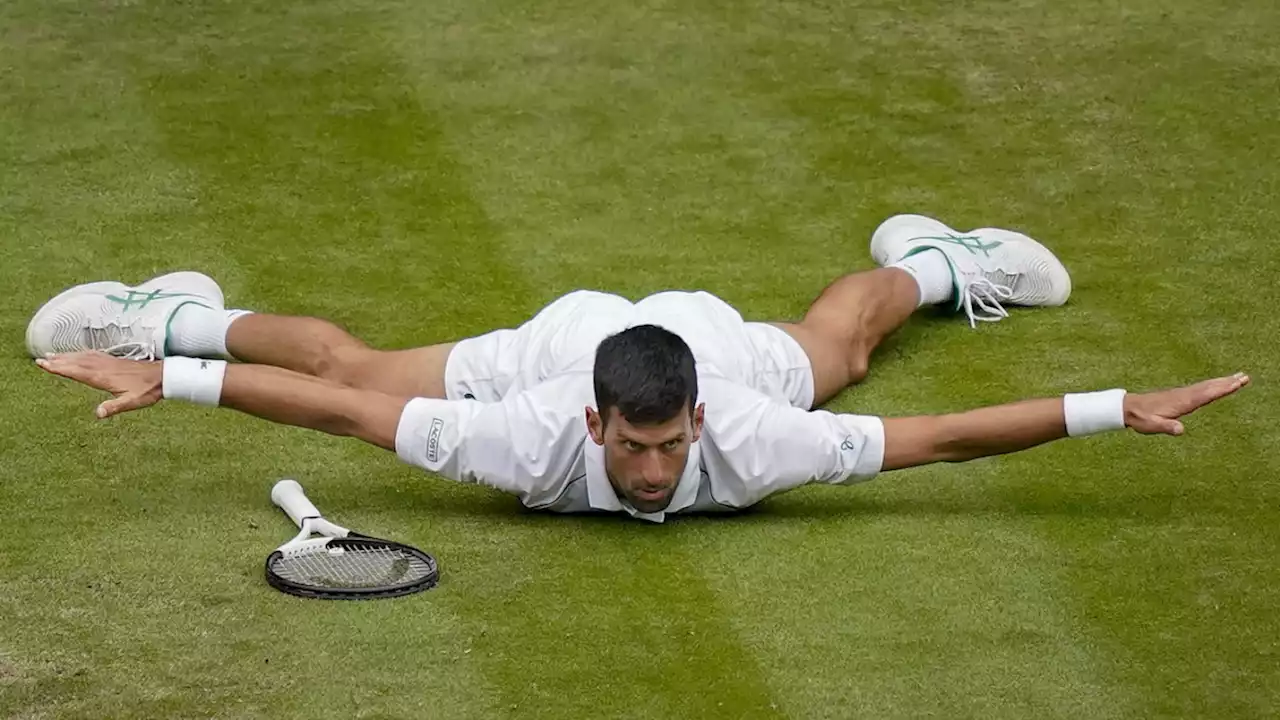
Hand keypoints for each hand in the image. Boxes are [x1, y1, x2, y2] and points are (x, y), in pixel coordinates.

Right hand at [36, 351, 163, 418]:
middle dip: (57, 361)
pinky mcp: (114, 360)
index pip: (76, 371)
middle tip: (40, 359)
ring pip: (83, 357)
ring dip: (67, 356)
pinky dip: (80, 354)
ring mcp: (108, 362)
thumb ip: (115, 407)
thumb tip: (98, 413)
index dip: (59, 368)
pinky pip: (92, 355)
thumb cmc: (147, 391)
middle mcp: (103, 367)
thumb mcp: (132, 402)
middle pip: (75, 362)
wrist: (163, 376)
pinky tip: (77, 354)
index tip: (44, 364)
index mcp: (103, 377)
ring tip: (52, 355)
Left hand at [1124, 372, 1250, 435]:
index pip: (1206, 395)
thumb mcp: (1152, 426)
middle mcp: (1184, 395)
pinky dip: (1212, 385)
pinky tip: (1217, 385)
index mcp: (1182, 402)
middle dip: (1227, 382)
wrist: (1128, 408)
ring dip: (1222, 382)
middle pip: (1210, 387)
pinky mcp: (1180, 395)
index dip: (1221, 390)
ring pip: (1206, 386)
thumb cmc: (1141, 419)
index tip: (1236, 384)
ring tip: (1238, 377)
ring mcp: (1183, 394)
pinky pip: (1201, 389)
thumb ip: (1166, 427)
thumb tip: (1180, 430)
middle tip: (1245, 377)